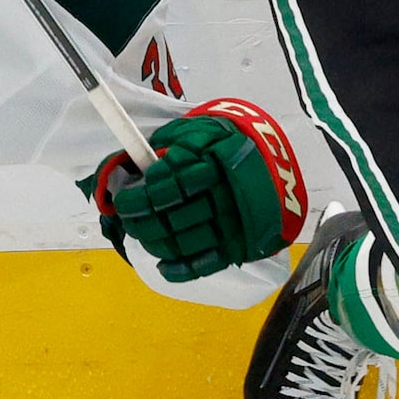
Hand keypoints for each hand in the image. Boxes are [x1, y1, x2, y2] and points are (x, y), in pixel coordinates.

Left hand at [94, 98, 310, 281]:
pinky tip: (163, 265)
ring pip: (184, 241)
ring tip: (139, 234)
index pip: (169, 187)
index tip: (122, 200)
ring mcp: (232, 224)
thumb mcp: (201, 130)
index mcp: (215, 164)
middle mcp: (225, 196)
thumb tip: (134, 164)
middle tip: (126, 218)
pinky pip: (206, 263)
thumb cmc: (226, 145)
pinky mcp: (238, 245)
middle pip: (173, 217)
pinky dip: (181, 268)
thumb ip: (171, 144)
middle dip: (142, 221)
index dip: (141, 198)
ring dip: (155, 242)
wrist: (275, 163)